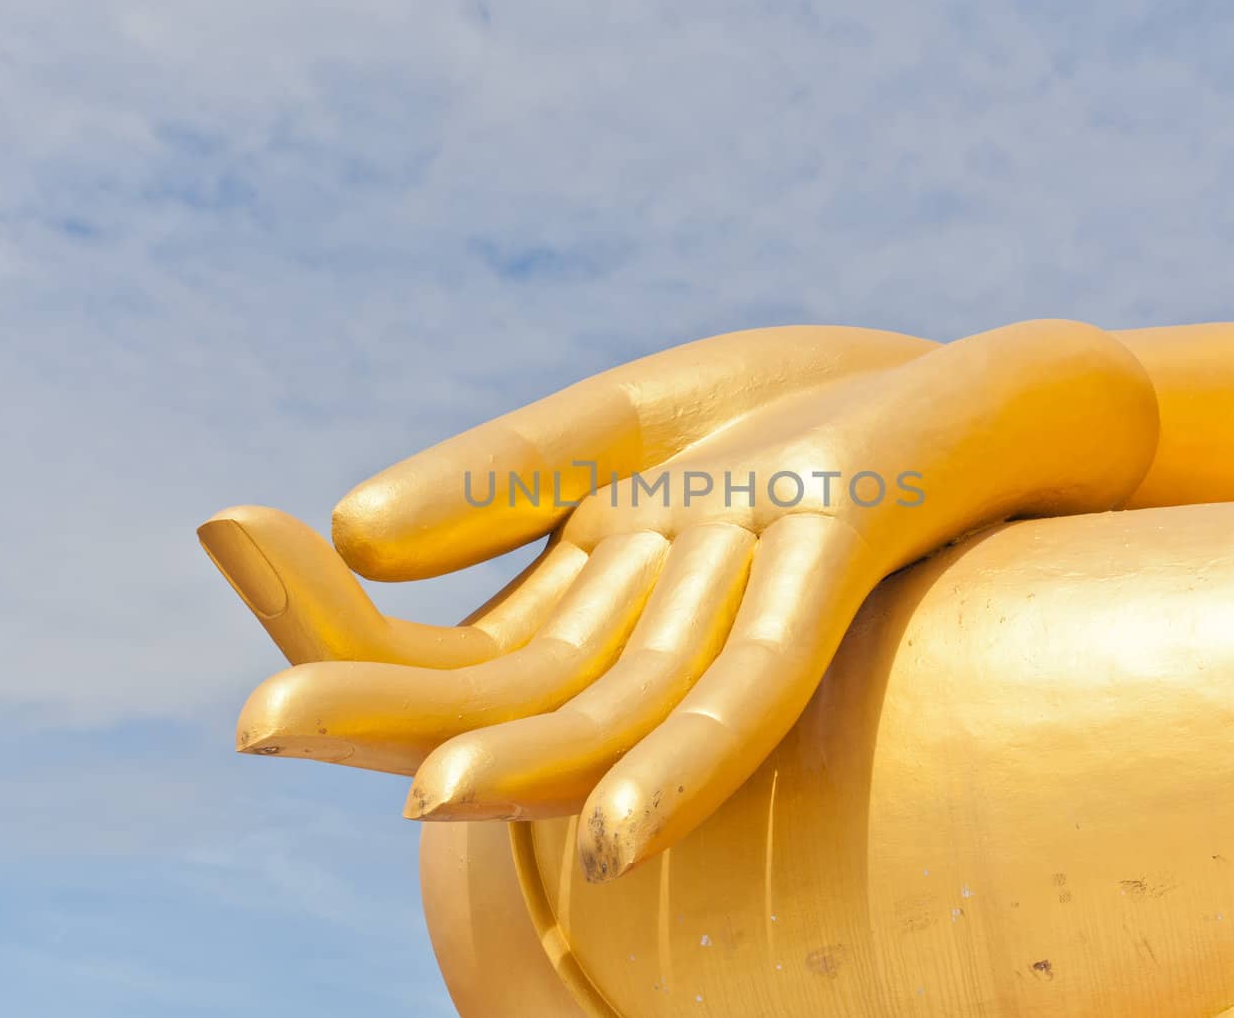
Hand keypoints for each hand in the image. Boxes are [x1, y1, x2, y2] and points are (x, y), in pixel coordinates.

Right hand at [202, 321, 1156, 881]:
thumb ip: (512, 473)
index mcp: (602, 592)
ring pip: (624, 713)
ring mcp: (751, 604)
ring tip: (422, 795)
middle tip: (260, 724)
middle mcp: (664, 622)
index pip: (451, 648)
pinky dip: (687, 760)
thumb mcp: (646, 419)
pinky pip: (764, 689)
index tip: (230, 557)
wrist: (1002, 401)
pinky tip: (612, 831)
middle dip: (392, 704)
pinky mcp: (846, 565)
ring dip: (525, 763)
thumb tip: (358, 533)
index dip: (342, 629)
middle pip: (517, 692)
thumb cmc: (828, 416)